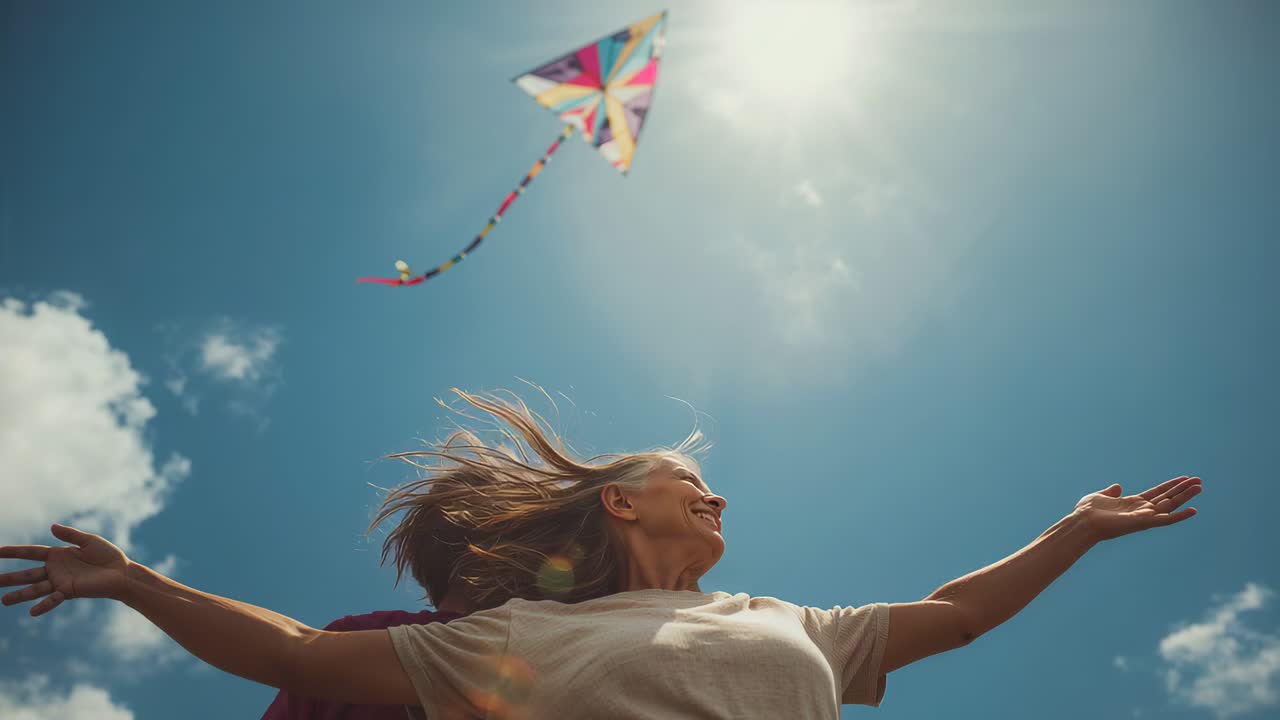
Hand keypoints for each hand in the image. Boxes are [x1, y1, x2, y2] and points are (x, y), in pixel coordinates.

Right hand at [0, 524, 130, 615]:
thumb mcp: (89, 541)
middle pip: (27, 574)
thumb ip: (70, 535)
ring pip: (35, 589)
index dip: (13, 552)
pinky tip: (32, 611)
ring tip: (3, 600)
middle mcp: (55, 570)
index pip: (30, 553)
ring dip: (19, 595)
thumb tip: (51, 526)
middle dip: (8, 578)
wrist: (122, 572)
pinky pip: (54, 599)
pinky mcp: (70, 591)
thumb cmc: (108, 556)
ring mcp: (61, 582)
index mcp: (57, 555)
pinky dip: (44, 605)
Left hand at [1074, 476, 1201, 541]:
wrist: (1083, 521)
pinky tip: (1193, 510)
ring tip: (1199, 487)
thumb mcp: (1099, 496)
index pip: (1157, 492)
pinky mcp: (1144, 522)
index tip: (1184, 478)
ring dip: (1185, 496)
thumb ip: (1110, 492)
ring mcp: (1144, 516)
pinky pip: (1166, 519)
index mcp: (1133, 503)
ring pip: (1170, 505)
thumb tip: (1118, 486)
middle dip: (1183, 489)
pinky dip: (1180, 516)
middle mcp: (1142, 510)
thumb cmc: (1087, 512)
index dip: (1170, 485)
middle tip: (1199, 481)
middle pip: (1168, 497)